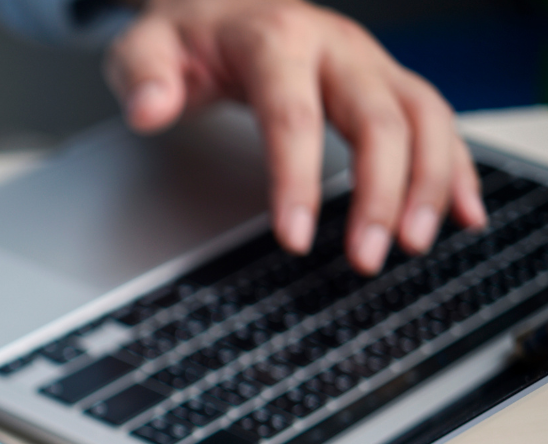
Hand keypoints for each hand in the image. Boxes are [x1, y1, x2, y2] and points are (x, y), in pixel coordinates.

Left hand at [105, 0, 487, 273]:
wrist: (222, 2)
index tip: (294, 237)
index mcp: (275, 40)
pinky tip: (460, 214)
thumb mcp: (146, 46)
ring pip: (423, 117)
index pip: (294, 115)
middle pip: (377, 119)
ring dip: (429, 183)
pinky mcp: (387, 80)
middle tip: (367, 258)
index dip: (297, 178)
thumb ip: (144, 76)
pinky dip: (455, 167)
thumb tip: (148, 108)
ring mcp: (369, 63)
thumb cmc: (188, 35)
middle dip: (379, 194)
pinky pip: (436, 120)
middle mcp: (335, 47)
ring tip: (415, 244)